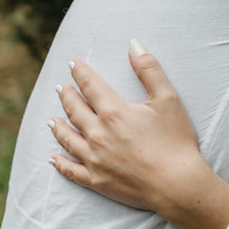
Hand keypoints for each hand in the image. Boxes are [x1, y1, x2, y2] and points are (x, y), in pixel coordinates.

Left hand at [49, 41, 228, 228]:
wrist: (176, 184)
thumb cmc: (175, 140)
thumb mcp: (168, 98)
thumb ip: (149, 69)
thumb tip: (133, 44)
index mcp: (114, 112)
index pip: (91, 86)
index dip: (81, 73)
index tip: (72, 64)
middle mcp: (98, 134)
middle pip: (75, 111)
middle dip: (67, 96)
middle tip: (61, 88)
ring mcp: (95, 159)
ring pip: (68, 139)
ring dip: (59, 127)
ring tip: (52, 119)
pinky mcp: (97, 180)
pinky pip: (71, 170)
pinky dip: (60, 163)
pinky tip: (53, 158)